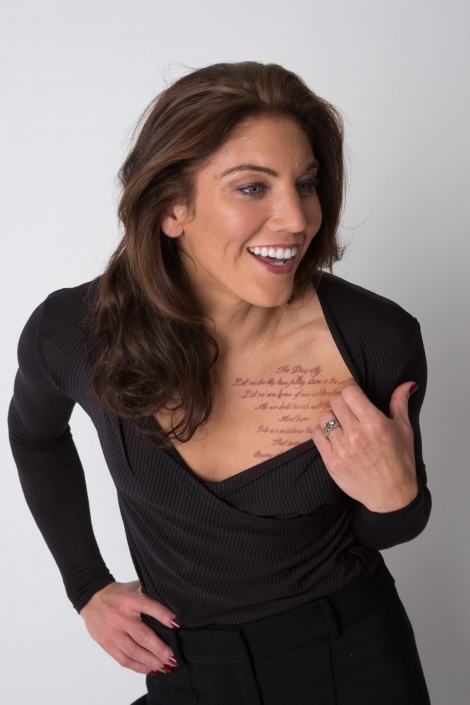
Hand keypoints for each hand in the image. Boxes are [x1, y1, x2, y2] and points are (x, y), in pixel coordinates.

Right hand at [79, 580, 179, 674]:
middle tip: (174, 657)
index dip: (163, 616)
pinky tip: (150, 669)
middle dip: (160, 649)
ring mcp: (112, 631)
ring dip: (151, 662)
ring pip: (133, 651)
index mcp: (129, 600)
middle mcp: (120, 616)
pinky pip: (123, 659)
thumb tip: (175, 602)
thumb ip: (150, 593)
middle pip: (142, 635)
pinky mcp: (105, 643)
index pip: (149, 606)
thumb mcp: (134, 587)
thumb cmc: (118, 593)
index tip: (177, 625)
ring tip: (166, 667)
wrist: (91, 598)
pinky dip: (138, 667)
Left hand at [311, 379, 418, 512]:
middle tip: (349, 411)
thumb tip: (406, 384)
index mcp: (374, 424)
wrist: (393, 496)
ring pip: (324, 418)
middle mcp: (356, 435)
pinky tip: (334, 438)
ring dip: (332, 419)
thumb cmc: (400, 462)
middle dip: (342, 403)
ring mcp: (342, 449)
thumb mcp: (405, 430)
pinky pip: (316, 435)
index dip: (350, 389)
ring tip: (343, 426)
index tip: (353, 393)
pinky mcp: (331, 462)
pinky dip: (323, 433)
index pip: (349, 392)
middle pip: (335, 402)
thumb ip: (400, 403)